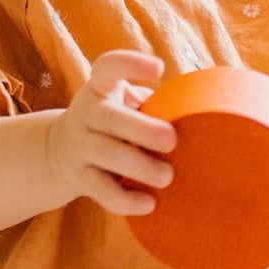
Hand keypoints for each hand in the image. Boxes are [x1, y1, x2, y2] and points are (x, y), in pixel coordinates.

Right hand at [43, 49, 175, 215]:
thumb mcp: (123, 104)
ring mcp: (80, 146)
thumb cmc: (113, 122)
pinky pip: (101, 190)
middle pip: (111, 118)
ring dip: (140, 166)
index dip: (130, 64)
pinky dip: (125, 200)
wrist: (58, 153)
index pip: (107, 67)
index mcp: (100, 88)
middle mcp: (86, 114)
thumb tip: (211, 108)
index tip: (159, 68)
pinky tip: (149, 204)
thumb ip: (154, 104)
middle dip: (142, 129)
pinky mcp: (80, 177)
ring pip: (107, 155)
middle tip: (172, 140)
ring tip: (168, 176)